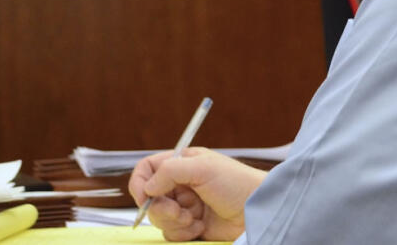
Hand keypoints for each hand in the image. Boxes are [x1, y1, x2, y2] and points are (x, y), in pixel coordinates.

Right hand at [129, 147, 266, 241]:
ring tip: (195, 218)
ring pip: (158, 218)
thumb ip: (171, 171)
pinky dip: (183, 233)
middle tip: (181, 211)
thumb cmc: (237, 184)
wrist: (256, 212)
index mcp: (183, 163)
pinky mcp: (190, 226)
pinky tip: (200, 227)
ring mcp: (185, 206)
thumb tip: (148, 186)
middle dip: (162, 209)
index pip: (147, 169)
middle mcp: (181, 184)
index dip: (140, 183)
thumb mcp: (204, 168)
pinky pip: (171, 234)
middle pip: (149, 198)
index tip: (145, 197)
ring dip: (174, 221)